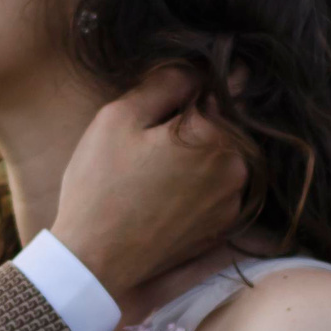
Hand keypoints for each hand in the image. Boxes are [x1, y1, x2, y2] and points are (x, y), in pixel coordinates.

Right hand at [52, 68, 246, 292]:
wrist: (94, 261)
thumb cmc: (100, 186)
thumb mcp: (119, 118)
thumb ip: (166, 83)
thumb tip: (199, 69)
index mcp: (215, 136)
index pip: (224, 90)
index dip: (196, 89)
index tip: (175, 98)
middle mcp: (236, 170)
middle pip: (223, 126)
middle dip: (194, 125)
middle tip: (149, 141)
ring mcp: (232, 203)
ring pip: (221, 159)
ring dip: (197, 156)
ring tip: (151, 171)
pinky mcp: (222, 228)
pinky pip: (217, 190)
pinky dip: (197, 185)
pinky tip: (161, 194)